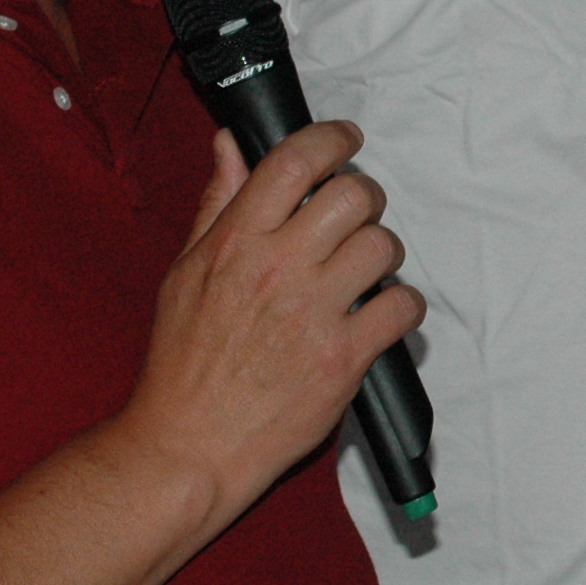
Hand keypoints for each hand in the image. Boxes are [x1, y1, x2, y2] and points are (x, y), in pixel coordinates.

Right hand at [123, 125, 423, 518]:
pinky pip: (402, 307)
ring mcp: (314, 314)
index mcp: (236, 242)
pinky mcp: (344, 359)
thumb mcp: (185, 272)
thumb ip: (216, 204)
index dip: (332, 139)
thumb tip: (231, 144)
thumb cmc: (183, 363)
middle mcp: (277, 269)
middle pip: (353, 196)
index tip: (347, 141)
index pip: (295, 160)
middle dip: (364, 197)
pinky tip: (383, 314)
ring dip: (383, 252)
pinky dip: (403, 307)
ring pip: (383, 246)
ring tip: (365, 271)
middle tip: (356, 217)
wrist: (190, 445)